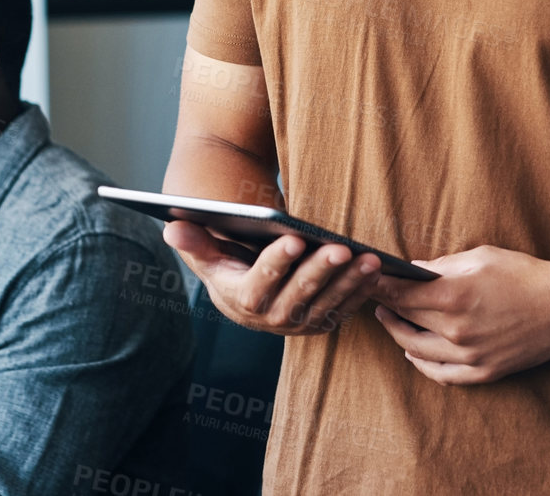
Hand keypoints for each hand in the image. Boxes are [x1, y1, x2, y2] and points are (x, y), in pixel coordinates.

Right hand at [163, 220, 380, 334]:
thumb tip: (172, 227)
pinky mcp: (321, 323)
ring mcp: (299, 323)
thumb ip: (194, 242)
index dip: (276, 262)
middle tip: (342, 248)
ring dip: (351, 283)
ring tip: (370, 259)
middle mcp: (272, 318)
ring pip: (328, 303)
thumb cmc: (228, 266)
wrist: (247, 297)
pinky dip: (362, 291)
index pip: (260, 282)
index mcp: (243, 300)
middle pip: (299, 294)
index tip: (293, 239)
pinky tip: (377, 271)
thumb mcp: (209, 254)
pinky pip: (345, 308)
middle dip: (321, 271)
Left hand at [369, 245, 549, 385]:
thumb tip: (412, 270)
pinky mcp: (483, 372)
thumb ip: (441, 265)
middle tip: (373, 296)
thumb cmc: (523, 273)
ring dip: (398, 334)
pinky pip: (441, 374)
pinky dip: (422, 364)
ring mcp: (469, 355)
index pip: (400, 293)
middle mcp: (457, 329)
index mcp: (454, 295)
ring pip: (416, 350)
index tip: (365, 280)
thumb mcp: (480, 257)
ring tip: (391, 321)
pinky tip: (413, 353)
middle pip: (405, 319)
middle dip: (386, 306)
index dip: (378, 287)